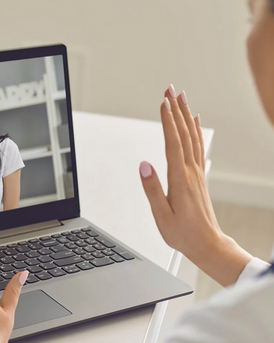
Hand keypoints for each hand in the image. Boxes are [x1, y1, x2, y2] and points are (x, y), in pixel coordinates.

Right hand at [139, 85, 222, 263]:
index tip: (163, 102)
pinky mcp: (199, 177)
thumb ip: (152, 189)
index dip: (168, 121)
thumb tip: (144, 164)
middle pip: (184, 134)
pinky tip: (195, 123)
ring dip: (187, 116)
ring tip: (182, 98)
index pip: (173, 143)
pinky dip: (196, 131)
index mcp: (179, 179)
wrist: (207, 243)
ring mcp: (197, 173)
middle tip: (171, 89)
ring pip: (193, 137)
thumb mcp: (161, 215)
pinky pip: (198, 147)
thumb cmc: (182, 232)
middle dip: (177, 110)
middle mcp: (191, 172)